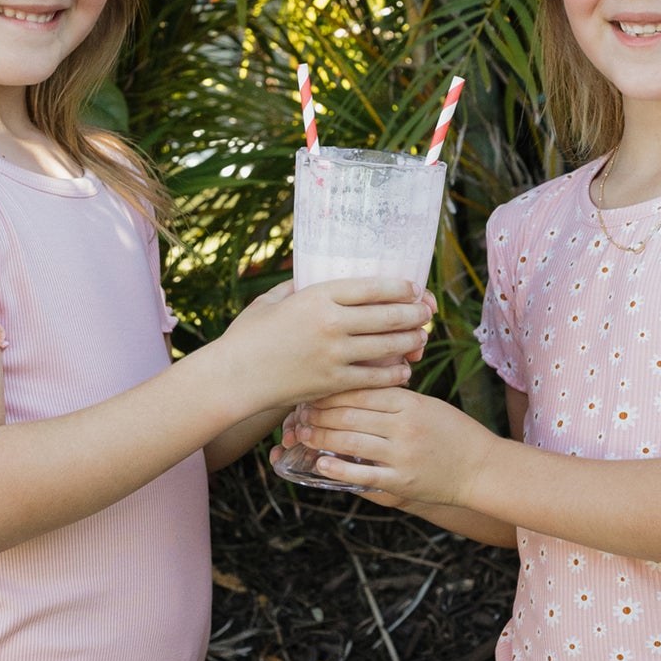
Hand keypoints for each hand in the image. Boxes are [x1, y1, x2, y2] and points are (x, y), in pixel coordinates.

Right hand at [208, 277, 433, 414]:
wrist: (233, 377)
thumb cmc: (248, 337)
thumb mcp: (272, 301)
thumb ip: (298, 288)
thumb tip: (314, 277)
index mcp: (317, 296)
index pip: (372, 286)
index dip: (400, 287)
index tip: (413, 288)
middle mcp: (331, 323)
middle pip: (388, 315)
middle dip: (415, 313)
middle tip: (427, 313)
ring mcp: (334, 354)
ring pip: (388, 345)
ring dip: (410, 341)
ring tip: (421, 338)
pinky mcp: (333, 382)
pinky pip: (375, 377)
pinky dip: (395, 373)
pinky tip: (404, 369)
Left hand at [276, 388, 495, 509]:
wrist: (481, 468)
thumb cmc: (452, 433)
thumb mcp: (427, 405)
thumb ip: (395, 397)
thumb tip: (358, 384)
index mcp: (410, 403)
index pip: (361, 390)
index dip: (332, 390)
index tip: (313, 389)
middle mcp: (404, 427)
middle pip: (350, 414)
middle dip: (319, 413)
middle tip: (300, 412)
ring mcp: (402, 455)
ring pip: (350, 442)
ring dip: (321, 437)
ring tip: (304, 434)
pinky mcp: (402, 481)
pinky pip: (362, 475)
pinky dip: (337, 469)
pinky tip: (320, 463)